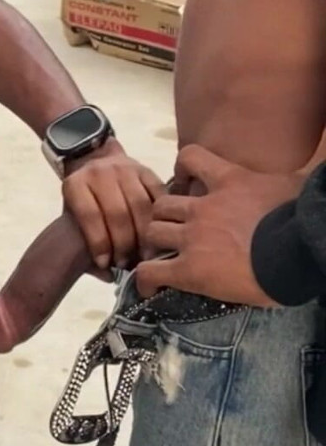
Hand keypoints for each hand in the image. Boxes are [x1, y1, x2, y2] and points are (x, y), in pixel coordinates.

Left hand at [62, 141, 164, 271]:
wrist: (95, 162)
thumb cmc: (84, 200)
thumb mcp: (73, 216)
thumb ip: (83, 246)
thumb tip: (106, 274)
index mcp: (75, 185)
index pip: (89, 215)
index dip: (99, 242)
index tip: (106, 264)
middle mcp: (99, 173)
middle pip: (117, 212)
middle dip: (124, 243)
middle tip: (128, 263)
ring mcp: (124, 168)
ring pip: (140, 205)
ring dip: (145, 234)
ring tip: (146, 255)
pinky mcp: (146, 170)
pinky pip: (158, 196)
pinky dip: (161, 218)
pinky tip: (161, 235)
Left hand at [135, 144, 300, 303]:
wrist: (298, 253)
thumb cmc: (301, 218)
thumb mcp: (294, 185)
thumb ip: (283, 179)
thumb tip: (300, 173)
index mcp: (229, 181)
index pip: (190, 157)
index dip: (183, 169)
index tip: (185, 182)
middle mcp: (203, 207)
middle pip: (163, 204)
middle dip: (164, 216)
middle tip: (174, 230)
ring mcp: (192, 238)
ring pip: (153, 233)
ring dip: (155, 244)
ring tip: (162, 257)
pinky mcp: (189, 270)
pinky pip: (151, 272)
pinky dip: (146, 279)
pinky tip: (149, 288)